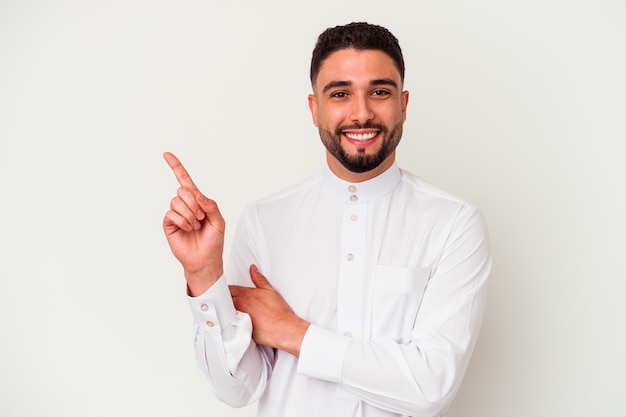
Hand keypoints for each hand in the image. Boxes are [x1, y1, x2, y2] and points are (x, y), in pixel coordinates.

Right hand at [163, 152, 225, 294]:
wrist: (205, 260)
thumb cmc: (214, 241)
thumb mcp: (219, 221)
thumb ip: (211, 205)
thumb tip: (198, 195)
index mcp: (197, 201)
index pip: (185, 180)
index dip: (176, 167)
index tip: (166, 154)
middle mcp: (185, 205)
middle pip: (183, 190)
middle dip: (195, 204)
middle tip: (202, 218)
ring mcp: (176, 214)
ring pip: (177, 201)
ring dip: (190, 214)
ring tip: (195, 226)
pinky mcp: (168, 224)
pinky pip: (171, 214)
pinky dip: (183, 221)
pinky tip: (188, 229)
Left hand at [230, 265, 309, 356]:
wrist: (282, 328)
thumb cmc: (278, 312)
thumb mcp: (269, 290)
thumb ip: (259, 278)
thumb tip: (253, 269)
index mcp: (245, 294)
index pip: (228, 288)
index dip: (226, 289)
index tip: (228, 291)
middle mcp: (239, 305)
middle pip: (224, 299)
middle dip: (224, 299)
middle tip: (227, 301)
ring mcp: (238, 317)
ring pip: (224, 312)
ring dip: (225, 311)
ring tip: (229, 312)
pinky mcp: (239, 328)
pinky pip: (229, 324)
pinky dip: (229, 322)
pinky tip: (234, 323)